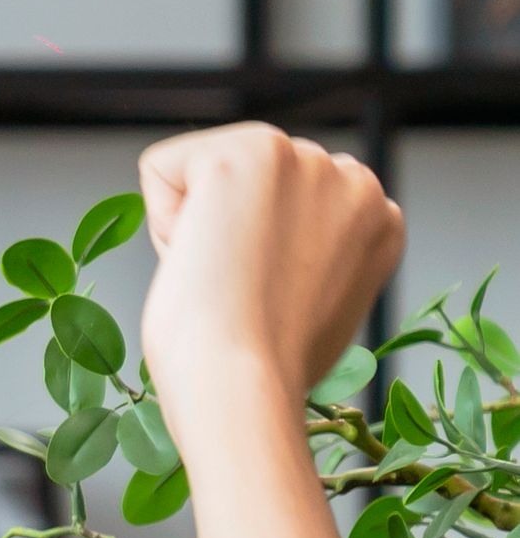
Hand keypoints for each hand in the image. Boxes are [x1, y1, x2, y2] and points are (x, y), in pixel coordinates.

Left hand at [135, 122, 400, 431]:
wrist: (245, 385)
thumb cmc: (264, 368)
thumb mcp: (317, 300)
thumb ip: (312, 252)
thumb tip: (275, 244)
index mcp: (378, 217)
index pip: (286, 202)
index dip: (256, 253)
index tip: (270, 297)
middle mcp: (356, 178)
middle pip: (245, 180)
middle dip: (228, 231)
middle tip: (244, 290)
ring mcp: (308, 160)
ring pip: (205, 171)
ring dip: (196, 226)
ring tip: (227, 276)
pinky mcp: (251, 151)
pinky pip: (161, 167)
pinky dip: (159, 217)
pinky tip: (200, 255)